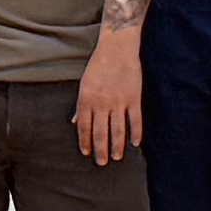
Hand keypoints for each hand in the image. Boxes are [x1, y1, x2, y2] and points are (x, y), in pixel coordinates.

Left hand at [74, 21, 145, 165]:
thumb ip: (81, 106)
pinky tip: (135, 144)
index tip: (86, 153)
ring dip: (117, 146)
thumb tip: (74, 123)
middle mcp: (102, 103)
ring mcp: (119, 101)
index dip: (85, 142)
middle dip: (100, 150)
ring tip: (117, 157)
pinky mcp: (134, 98)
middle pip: (101, 133)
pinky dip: (136, 133)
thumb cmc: (98, 65)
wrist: (118, 47)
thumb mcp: (84, 84)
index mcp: (87, 99)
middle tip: (101, 163)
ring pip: (118, 130)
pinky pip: (135, 120)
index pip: (85, 127)